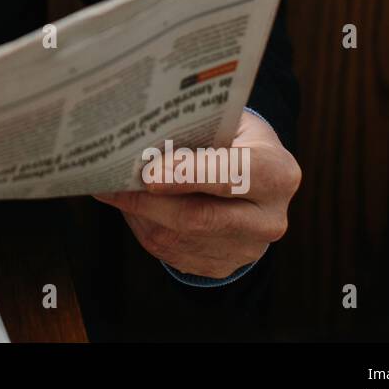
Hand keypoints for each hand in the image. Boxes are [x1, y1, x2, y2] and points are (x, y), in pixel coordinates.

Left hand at [93, 110, 301, 278]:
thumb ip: (194, 130)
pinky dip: (143, 225)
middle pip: (201, 216)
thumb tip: (140, 137)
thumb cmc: (233, 141)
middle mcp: (269, 217)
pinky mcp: (222, 265)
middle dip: (150, 201)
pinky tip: (129, 204)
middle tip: (112, 182)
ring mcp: (247, 248)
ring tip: (110, 186)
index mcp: (278, 172)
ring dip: (138, 213)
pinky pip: (171, 251)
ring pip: (178, 236)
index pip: (235, 174)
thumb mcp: (226, 123)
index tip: (150, 173)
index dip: (191, 174)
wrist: (253, 182)